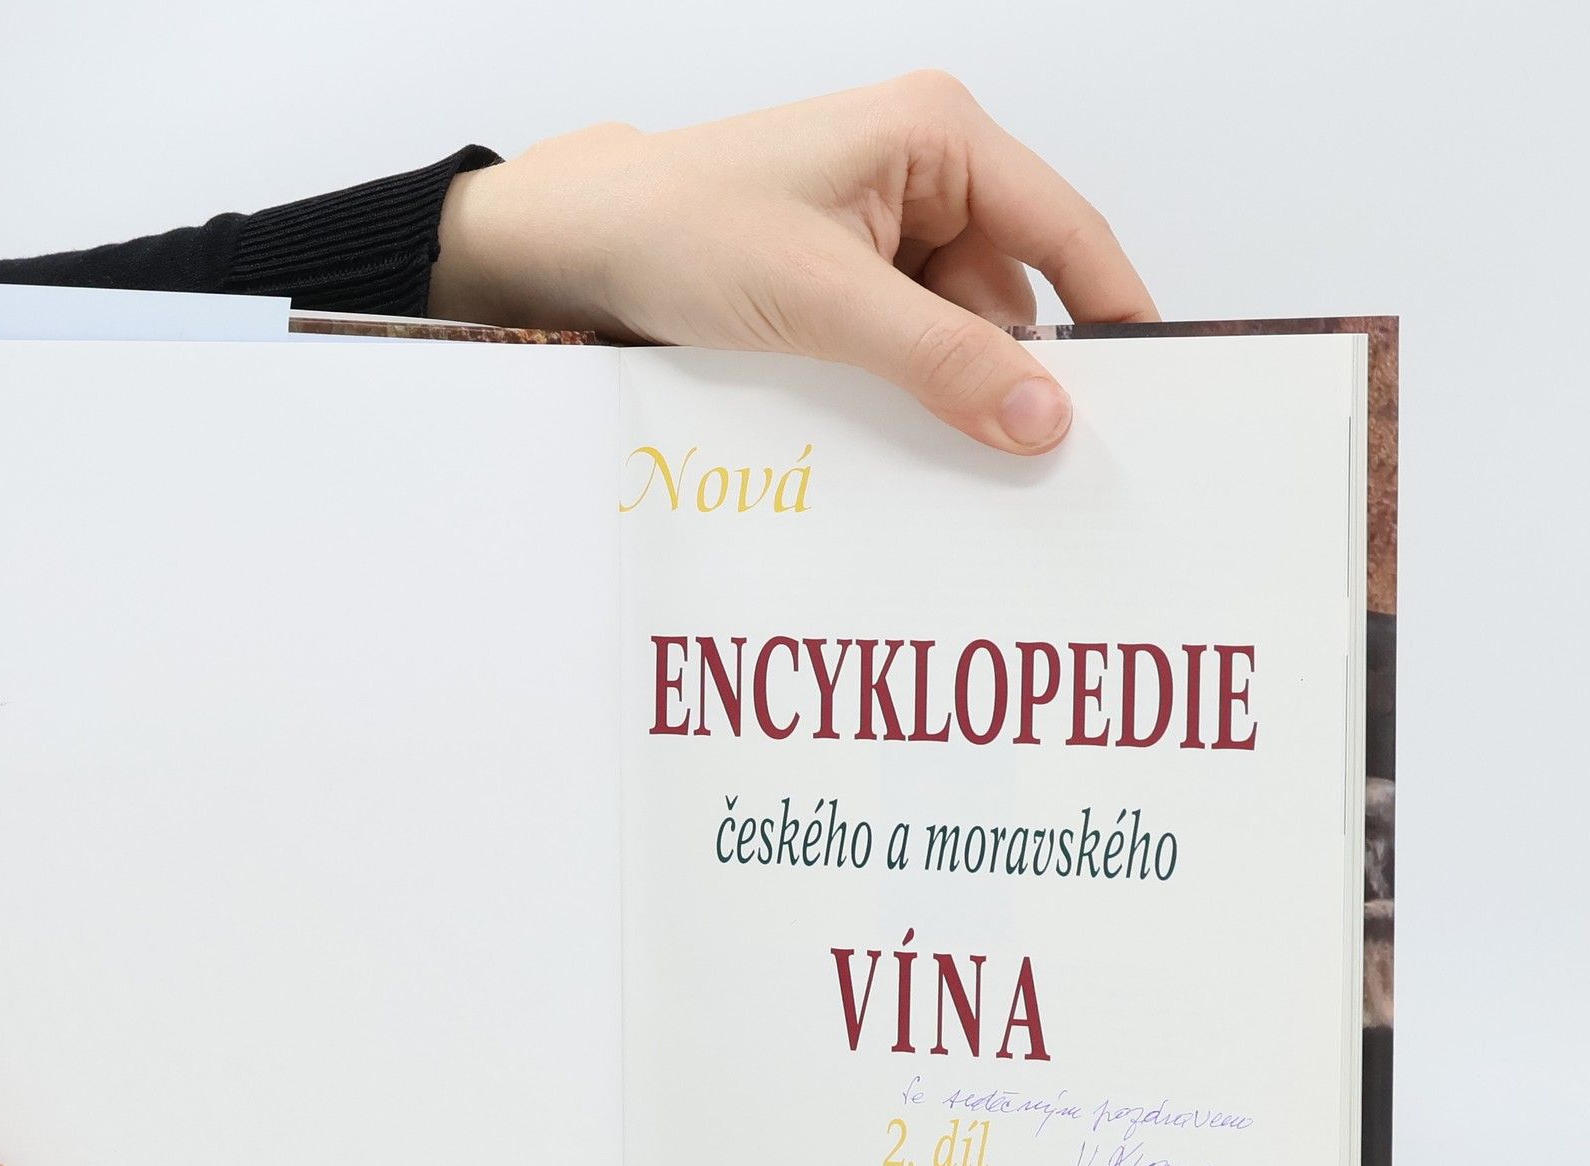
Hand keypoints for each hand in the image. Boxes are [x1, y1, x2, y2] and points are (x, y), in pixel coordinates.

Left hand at [432, 71, 1155, 453]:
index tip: (1156, 394)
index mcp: (938, 136)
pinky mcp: (847, 276)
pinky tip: (906, 441)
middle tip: (1047, 464)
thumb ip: (943, 361)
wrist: (574, 247)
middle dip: (1020, 372)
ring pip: (959, 327)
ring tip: (962, 465)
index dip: (1115, 313)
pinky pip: (909, 341)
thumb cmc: (680, 231)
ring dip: (956, 392)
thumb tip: (1047, 418)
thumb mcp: (825, 304)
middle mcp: (924, 172)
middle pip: (1014, 289)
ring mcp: (884, 227)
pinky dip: (912, 391)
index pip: (1066, 230)